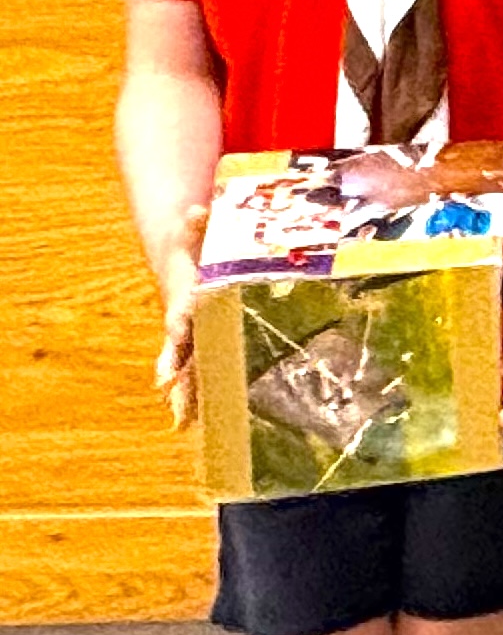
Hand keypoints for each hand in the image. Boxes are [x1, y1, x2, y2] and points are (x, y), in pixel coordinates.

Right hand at [154, 205, 207, 428]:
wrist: (183, 267)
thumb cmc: (195, 251)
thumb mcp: (197, 236)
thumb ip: (198, 225)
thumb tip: (198, 210)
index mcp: (187, 298)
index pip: (182, 313)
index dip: (182, 322)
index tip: (181, 329)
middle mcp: (183, 325)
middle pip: (179, 350)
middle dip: (176, 370)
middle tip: (171, 389)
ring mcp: (189, 341)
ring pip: (185, 370)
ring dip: (183, 394)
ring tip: (181, 421)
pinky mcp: (198, 351)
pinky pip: (196, 375)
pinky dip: (192, 397)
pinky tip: (188, 424)